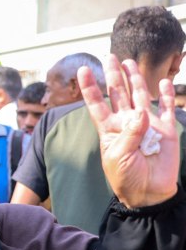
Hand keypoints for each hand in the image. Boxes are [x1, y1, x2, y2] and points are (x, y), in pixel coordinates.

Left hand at [79, 55, 179, 207]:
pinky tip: (163, 82)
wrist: (148, 192)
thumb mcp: (119, 156)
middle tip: (109, 56)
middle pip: (118, 94)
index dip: (90, 87)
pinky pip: (167, 108)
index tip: (83, 70)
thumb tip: (141, 112)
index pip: (97, 104)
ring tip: (128, 62)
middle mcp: (126, 122)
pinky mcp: (165, 129)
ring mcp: (146, 124)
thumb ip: (128, 134)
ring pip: (140, 95)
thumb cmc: (126, 177)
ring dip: (135, 79)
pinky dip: (166, 95)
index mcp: (109, 129)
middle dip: (113, 76)